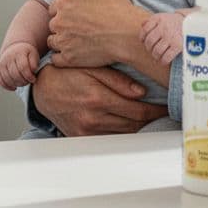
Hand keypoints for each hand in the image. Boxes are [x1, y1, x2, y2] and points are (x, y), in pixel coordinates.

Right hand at [0, 43, 39, 90]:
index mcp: (18, 53)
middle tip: (28, 82)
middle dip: (23, 81)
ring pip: (8, 79)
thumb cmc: (26, 54)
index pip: (23, 67)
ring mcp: (1, 63)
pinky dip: (7, 86)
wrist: (14, 49)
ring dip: (17, 84)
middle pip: (15, 74)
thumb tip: (33, 70)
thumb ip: (34, 62)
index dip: (29, 76)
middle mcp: (8, 57)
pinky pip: (0, 81)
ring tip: (23, 83)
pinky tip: (14, 88)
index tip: (33, 79)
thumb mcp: (33, 54)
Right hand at [31, 65, 166, 135]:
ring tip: (147, 117)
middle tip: (161, 112)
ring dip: (137, 126)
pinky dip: (121, 132)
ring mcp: (87, 131)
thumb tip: (141, 93)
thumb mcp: (91, 69)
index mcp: (98, 98)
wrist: (42, 91)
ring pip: (124, 133)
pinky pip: (109, 139)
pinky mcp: (82, 138)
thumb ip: (117, 80)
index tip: (165, 108)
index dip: (155, 111)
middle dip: (150, 118)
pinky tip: (126, 123)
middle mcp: (94, 118)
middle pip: (134, 124)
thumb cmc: (66, 75)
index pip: (138, 111)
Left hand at [46, 0, 144, 67]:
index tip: (78, 15)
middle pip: (54, 24)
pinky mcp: (69, 58)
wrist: (127, 33)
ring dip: (62, 41)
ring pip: (53, 41)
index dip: (65, 10)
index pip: (54, 7)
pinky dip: (62, 57)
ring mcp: (63, 41)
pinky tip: (75, 53)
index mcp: (63, 3)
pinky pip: (56, 59)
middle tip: (81, 28)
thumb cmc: (115, 6)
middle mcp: (59, 22)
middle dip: (63, 25)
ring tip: (79, 42)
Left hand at [140, 11, 187, 64]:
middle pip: (149, 42)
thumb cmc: (175, 22)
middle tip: (151, 50)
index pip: (145, 30)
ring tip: (157, 56)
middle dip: (148, 48)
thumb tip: (142, 25)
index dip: (142, 37)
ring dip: (155, 56)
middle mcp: (163, 27)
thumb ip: (151, 20)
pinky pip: (166, 57)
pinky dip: (163, 61)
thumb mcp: (163, 17)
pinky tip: (163, 61)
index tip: (143, 41)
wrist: (193, 24)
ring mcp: (170, 37)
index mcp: (158, 19)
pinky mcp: (178, 46)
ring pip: (156, 51)